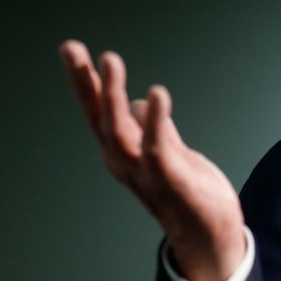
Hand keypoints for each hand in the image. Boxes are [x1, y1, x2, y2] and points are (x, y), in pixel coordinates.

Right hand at [59, 40, 245, 280]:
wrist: (209, 232)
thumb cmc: (188, 192)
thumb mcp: (169, 151)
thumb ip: (155, 127)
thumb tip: (141, 101)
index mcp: (124, 151)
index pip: (99, 111)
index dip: (85, 81)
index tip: (73, 50)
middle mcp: (125, 161)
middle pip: (98, 116)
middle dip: (84, 82)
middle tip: (72, 48)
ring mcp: (144, 171)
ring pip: (119, 129)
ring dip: (112, 94)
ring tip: (110, 61)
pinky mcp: (169, 178)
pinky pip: (157, 146)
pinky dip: (155, 120)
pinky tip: (158, 93)